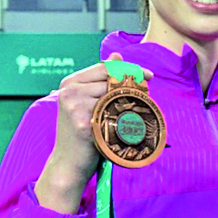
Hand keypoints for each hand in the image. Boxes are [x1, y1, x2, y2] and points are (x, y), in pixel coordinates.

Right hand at [35, 53, 150, 213]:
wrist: (68, 162)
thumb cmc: (82, 133)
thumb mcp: (87, 102)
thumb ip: (100, 80)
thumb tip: (117, 55)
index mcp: (70, 82)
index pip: (105, 67)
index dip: (129, 69)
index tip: (148, 75)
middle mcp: (70, 91)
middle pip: (112, 80)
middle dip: (134, 85)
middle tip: (147, 95)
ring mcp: (75, 105)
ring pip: (116, 95)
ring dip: (131, 102)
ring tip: (135, 113)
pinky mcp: (83, 121)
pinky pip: (114, 113)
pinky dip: (125, 117)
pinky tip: (129, 123)